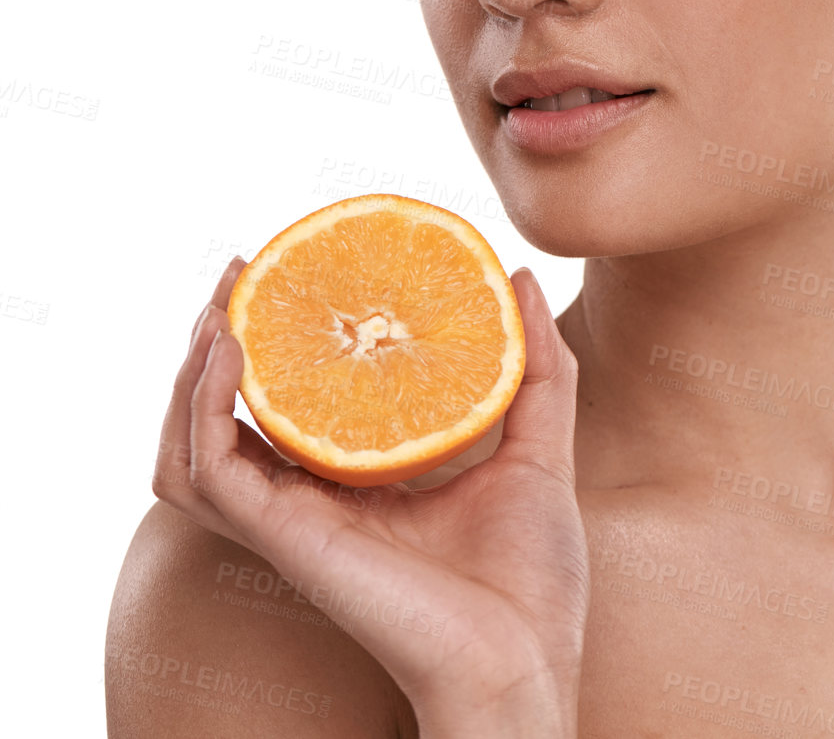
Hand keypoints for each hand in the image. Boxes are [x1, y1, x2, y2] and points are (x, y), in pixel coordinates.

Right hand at [153, 258, 588, 735]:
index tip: (295, 273)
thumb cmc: (533, 577)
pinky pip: (210, 472)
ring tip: (220, 310)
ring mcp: (294, 520)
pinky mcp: (286, 537)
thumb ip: (534, 366)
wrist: (526, 661)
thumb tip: (518, 277)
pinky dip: (205, 408)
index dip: (280, 345)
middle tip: (242, 273)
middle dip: (216, 344)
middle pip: (226, 420)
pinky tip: (231, 353)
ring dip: (191, 374)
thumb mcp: (542, 447)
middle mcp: (316, 501)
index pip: (295, 407)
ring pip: (192, 447)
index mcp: (365, 482)